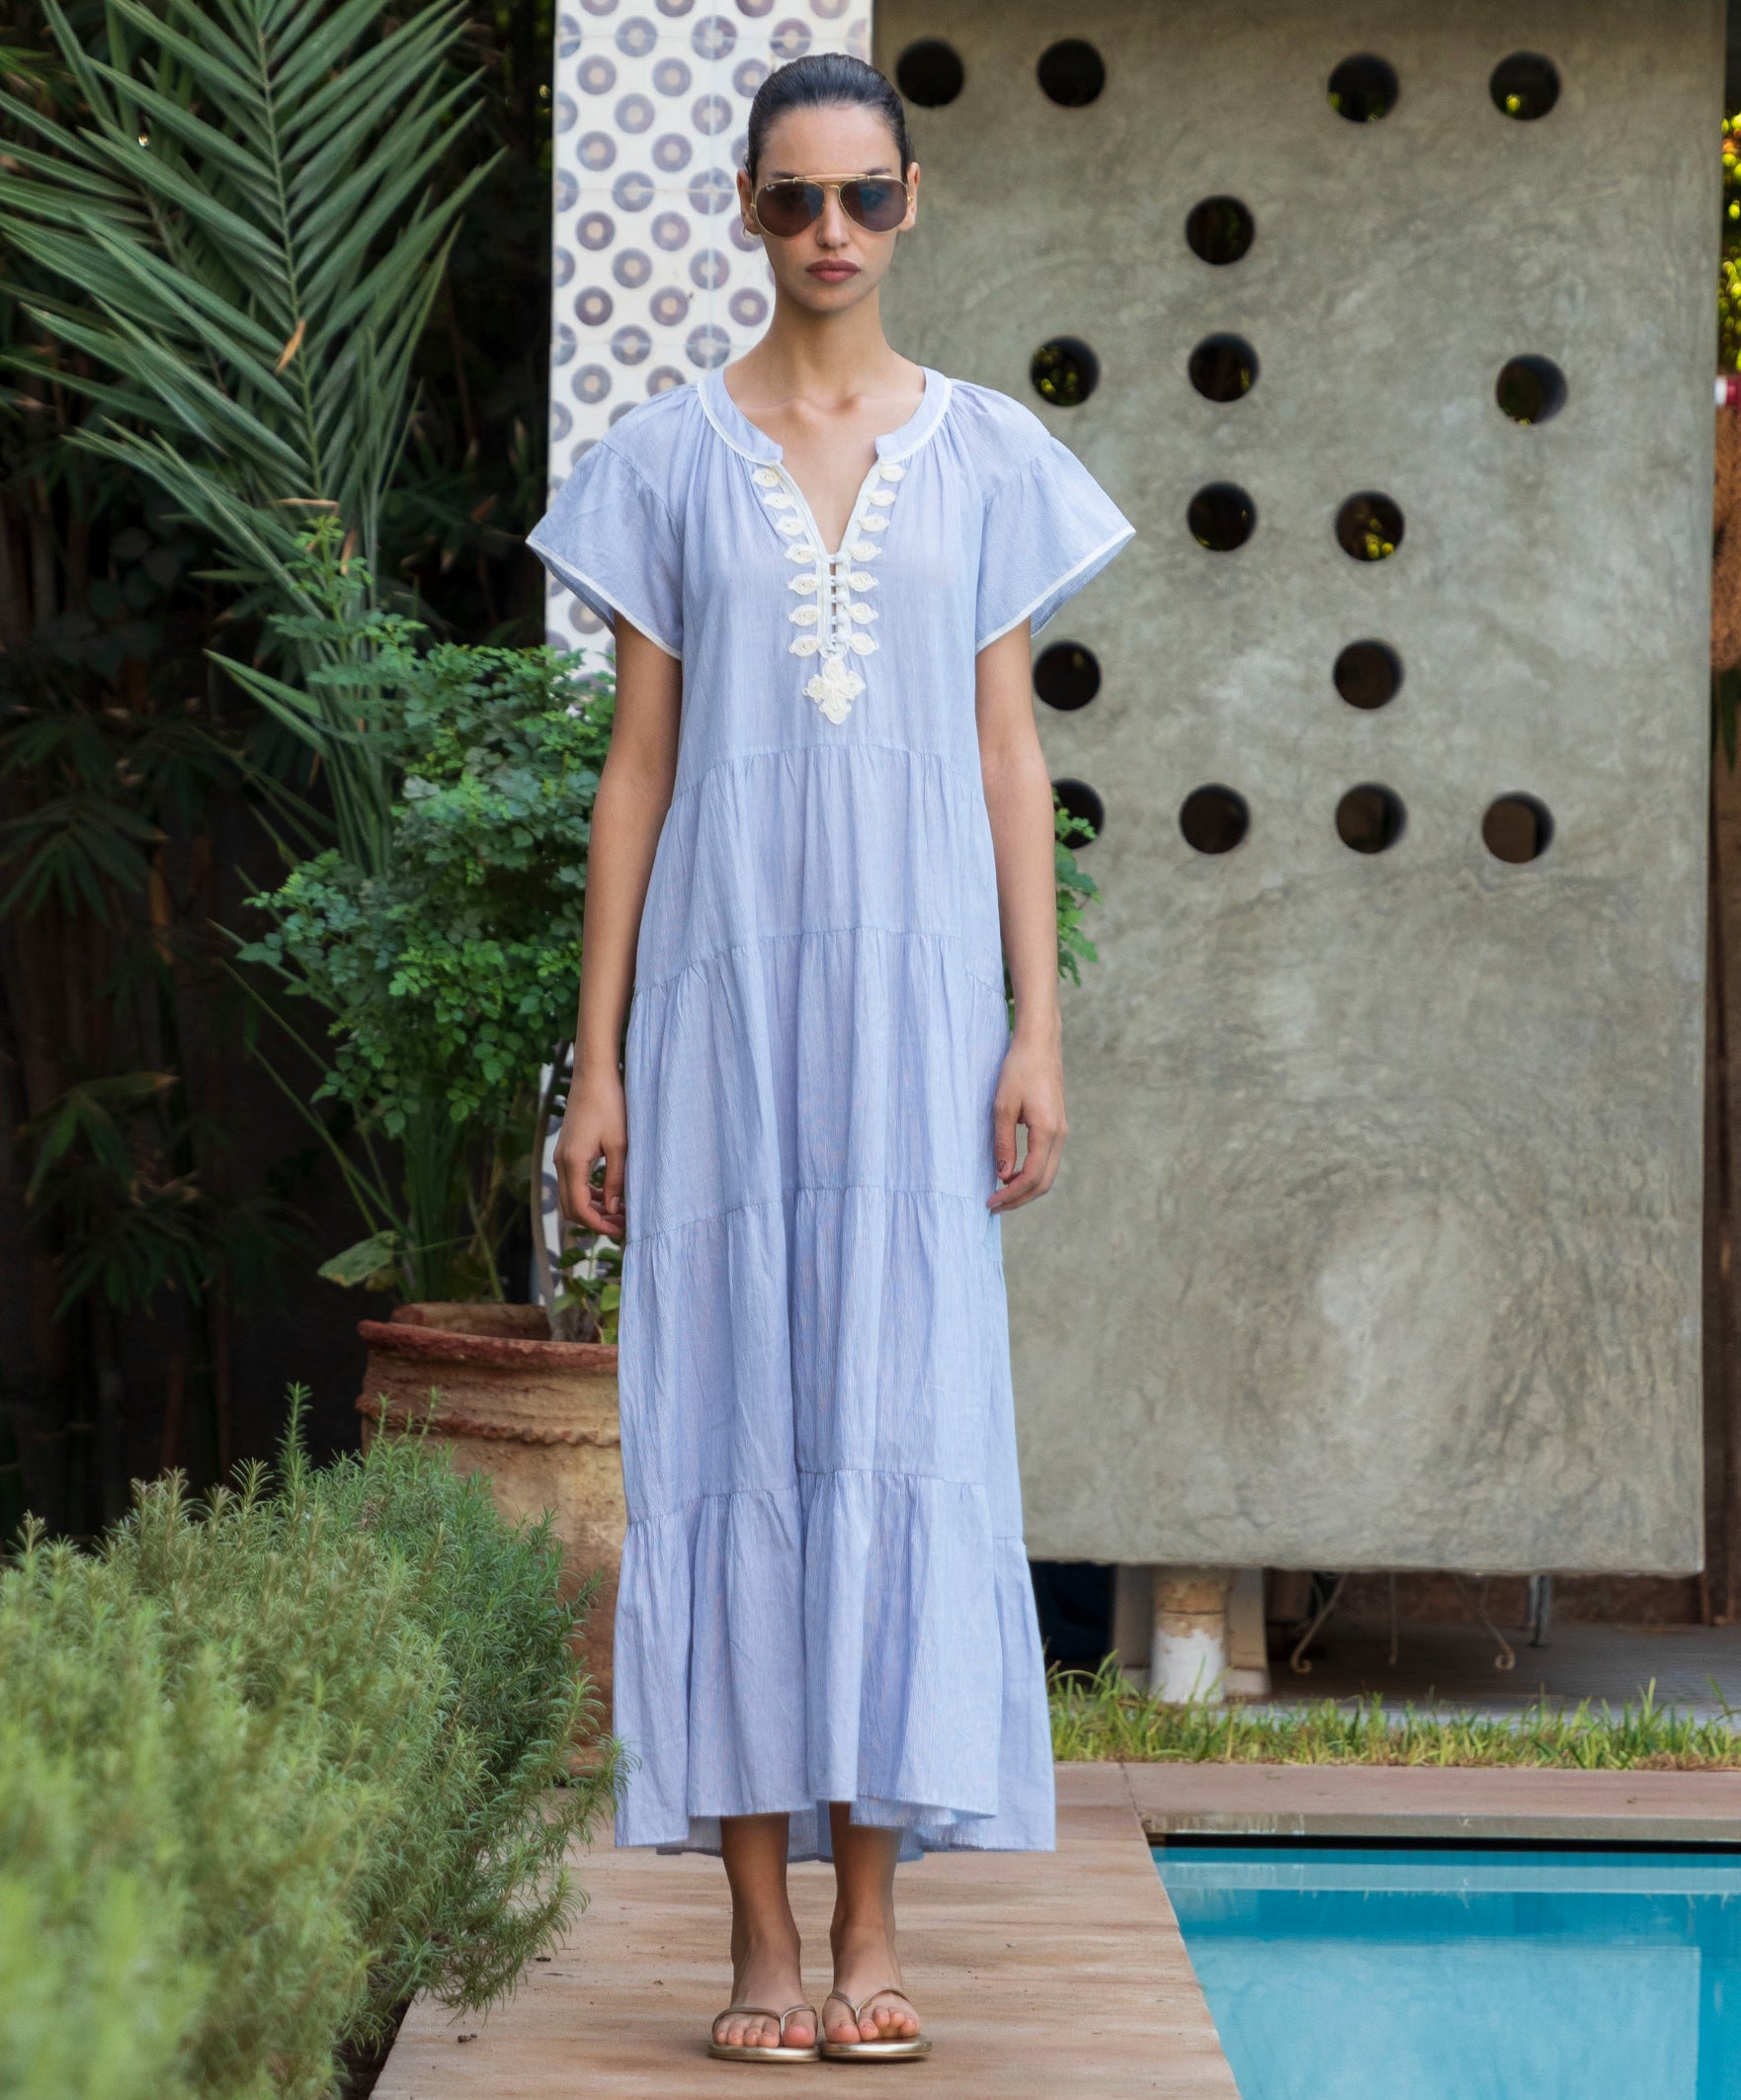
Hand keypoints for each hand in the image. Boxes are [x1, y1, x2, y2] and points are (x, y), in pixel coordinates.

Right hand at [555, 1070, 627, 1238]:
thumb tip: (615, 1210)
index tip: (620, 1231)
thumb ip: (616, 1180)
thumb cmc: (609, 1105)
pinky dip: (588, 1194)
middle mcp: (561, 1163)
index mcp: (572, 1163)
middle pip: (571, 1208)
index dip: (598, 1225)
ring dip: (592, 1208)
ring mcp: (561, 1157)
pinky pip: (574, 1182)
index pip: (579, 1208)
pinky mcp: (566, 1151)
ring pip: (571, 1196)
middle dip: (594, 1221)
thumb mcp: (620, 1145)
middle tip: (621, 1226)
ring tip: (618, 1213)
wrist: (593, 1076)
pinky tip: (609, 1194)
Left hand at [988, 1033, 1066, 1211]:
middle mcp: (1059, 1135)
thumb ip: (1003, 1142)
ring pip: (1048, 1173)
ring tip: (1001, 1192)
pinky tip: (1012, 1173)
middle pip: (1044, 1182)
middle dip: (1019, 1199)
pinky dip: (1031, 1174)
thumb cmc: (1018, 1070)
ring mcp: (1061, 1131)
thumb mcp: (1002, 1106)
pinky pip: (1047, 1160)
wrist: (1040, 1044)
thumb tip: (1002, 1174)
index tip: (990, 1201)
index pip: (1031, 1177)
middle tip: (994, 1205)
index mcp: (1047, 1132)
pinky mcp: (1057, 1126)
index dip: (1011, 1194)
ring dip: (1026, 1188)